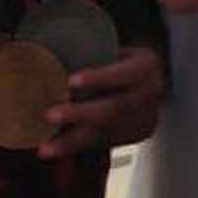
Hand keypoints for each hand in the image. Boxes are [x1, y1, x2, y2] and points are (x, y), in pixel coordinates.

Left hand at [39, 46, 166, 158]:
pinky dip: (77, 147)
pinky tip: (55, 149)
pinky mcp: (134, 136)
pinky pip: (104, 143)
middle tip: (49, 115)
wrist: (151, 79)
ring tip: (46, 148)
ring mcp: (144, 119)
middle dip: (79, 114)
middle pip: (114, 109)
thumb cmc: (122, 59)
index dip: (98, 78)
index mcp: (146, 67)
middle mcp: (149, 95)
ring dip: (72, 141)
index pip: (123, 74)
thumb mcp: (115, 48)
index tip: (70, 81)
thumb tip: (49, 53)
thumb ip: (92, 55)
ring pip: (106, 132)